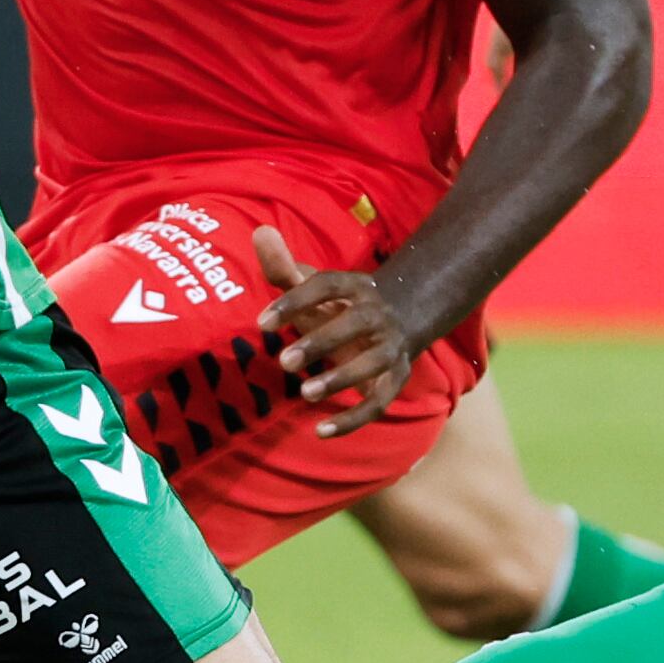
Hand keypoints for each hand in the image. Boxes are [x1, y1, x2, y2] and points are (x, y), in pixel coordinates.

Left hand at [252, 223, 429, 437]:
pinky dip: (353, 419)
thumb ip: (283, 266)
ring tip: (306, 392)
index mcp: (354, 286)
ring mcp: (389, 348)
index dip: (295, 300)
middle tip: (285, 361)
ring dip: (342, 378)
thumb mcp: (313, 284)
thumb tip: (260, 231)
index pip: (325, 286)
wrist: (403, 317)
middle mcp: (376, 315)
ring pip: (372, 364)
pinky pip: (379, 401)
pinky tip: (321, 431)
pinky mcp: (394, 379)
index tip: (261, 322)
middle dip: (322, 342)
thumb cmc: (340, 303)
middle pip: (354, 325)